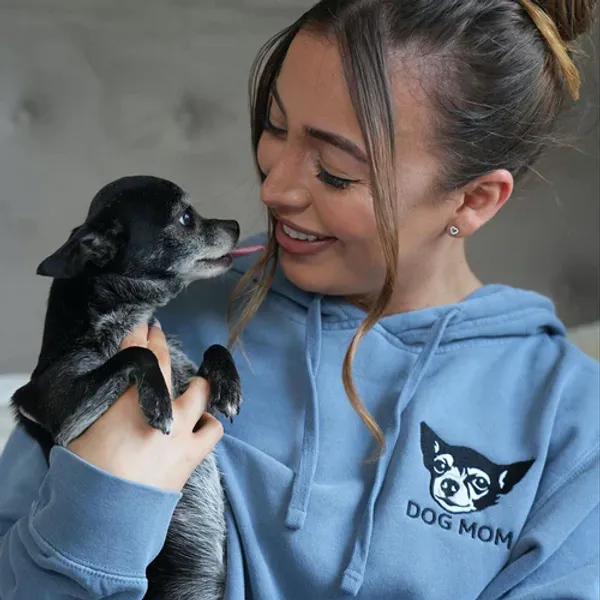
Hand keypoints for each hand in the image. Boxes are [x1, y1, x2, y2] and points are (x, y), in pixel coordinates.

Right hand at [68, 322, 223, 491]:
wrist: (109, 512)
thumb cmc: (88, 472)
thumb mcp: (85, 430)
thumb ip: (105, 407)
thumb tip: (115, 396)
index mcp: (129, 399)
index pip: (135, 355)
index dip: (138, 335)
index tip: (142, 324)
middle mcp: (159, 407)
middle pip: (164, 362)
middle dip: (159, 342)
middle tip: (157, 332)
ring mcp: (181, 429)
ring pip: (200, 393)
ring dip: (196, 387)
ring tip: (193, 387)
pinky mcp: (193, 453)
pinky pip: (213, 430)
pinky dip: (208, 424)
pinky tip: (202, 424)